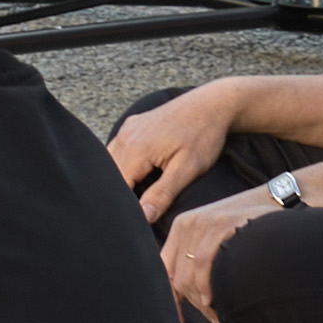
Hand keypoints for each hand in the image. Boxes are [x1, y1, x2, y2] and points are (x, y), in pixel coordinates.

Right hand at [102, 82, 260, 213]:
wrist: (211, 105)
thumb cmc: (203, 136)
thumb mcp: (187, 169)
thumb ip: (163, 193)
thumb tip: (143, 216)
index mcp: (136, 148)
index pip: (118, 186)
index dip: (126, 205)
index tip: (139, 218)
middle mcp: (125, 136)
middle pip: (111, 174)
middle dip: (122, 193)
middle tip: (140, 209)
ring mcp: (127, 129)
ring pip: (111, 162)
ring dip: (121, 179)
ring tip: (140, 194)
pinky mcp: (132, 125)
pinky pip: (118, 150)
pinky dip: (123, 165)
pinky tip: (139, 175)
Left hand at [158, 183, 285, 322]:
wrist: (275, 202)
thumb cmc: (247, 229)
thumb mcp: (217, 241)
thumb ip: (199, 265)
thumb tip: (193, 303)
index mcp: (181, 228)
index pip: (165, 270)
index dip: (170, 300)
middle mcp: (187, 224)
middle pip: (177, 278)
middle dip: (194, 307)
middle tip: (215, 320)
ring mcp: (202, 222)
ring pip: (187, 274)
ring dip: (202, 303)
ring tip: (219, 316)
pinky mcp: (220, 223)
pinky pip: (202, 262)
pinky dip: (205, 286)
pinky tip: (213, 300)